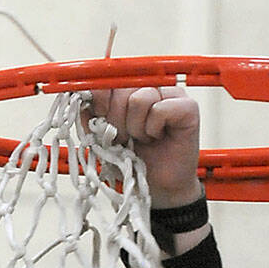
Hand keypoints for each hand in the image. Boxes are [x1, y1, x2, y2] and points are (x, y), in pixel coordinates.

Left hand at [89, 85, 204, 210]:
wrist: (159, 188)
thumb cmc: (134, 163)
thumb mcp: (104, 139)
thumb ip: (92, 116)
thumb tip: (80, 97)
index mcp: (130, 91)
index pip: (110, 78)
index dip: (100, 98)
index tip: (100, 119)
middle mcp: (151, 87)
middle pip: (123, 88)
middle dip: (117, 120)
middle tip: (126, 138)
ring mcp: (171, 94)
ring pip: (141, 98)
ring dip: (136, 127)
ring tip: (144, 139)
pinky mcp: (188, 106)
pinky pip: (160, 110)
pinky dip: (154, 128)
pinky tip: (158, 137)